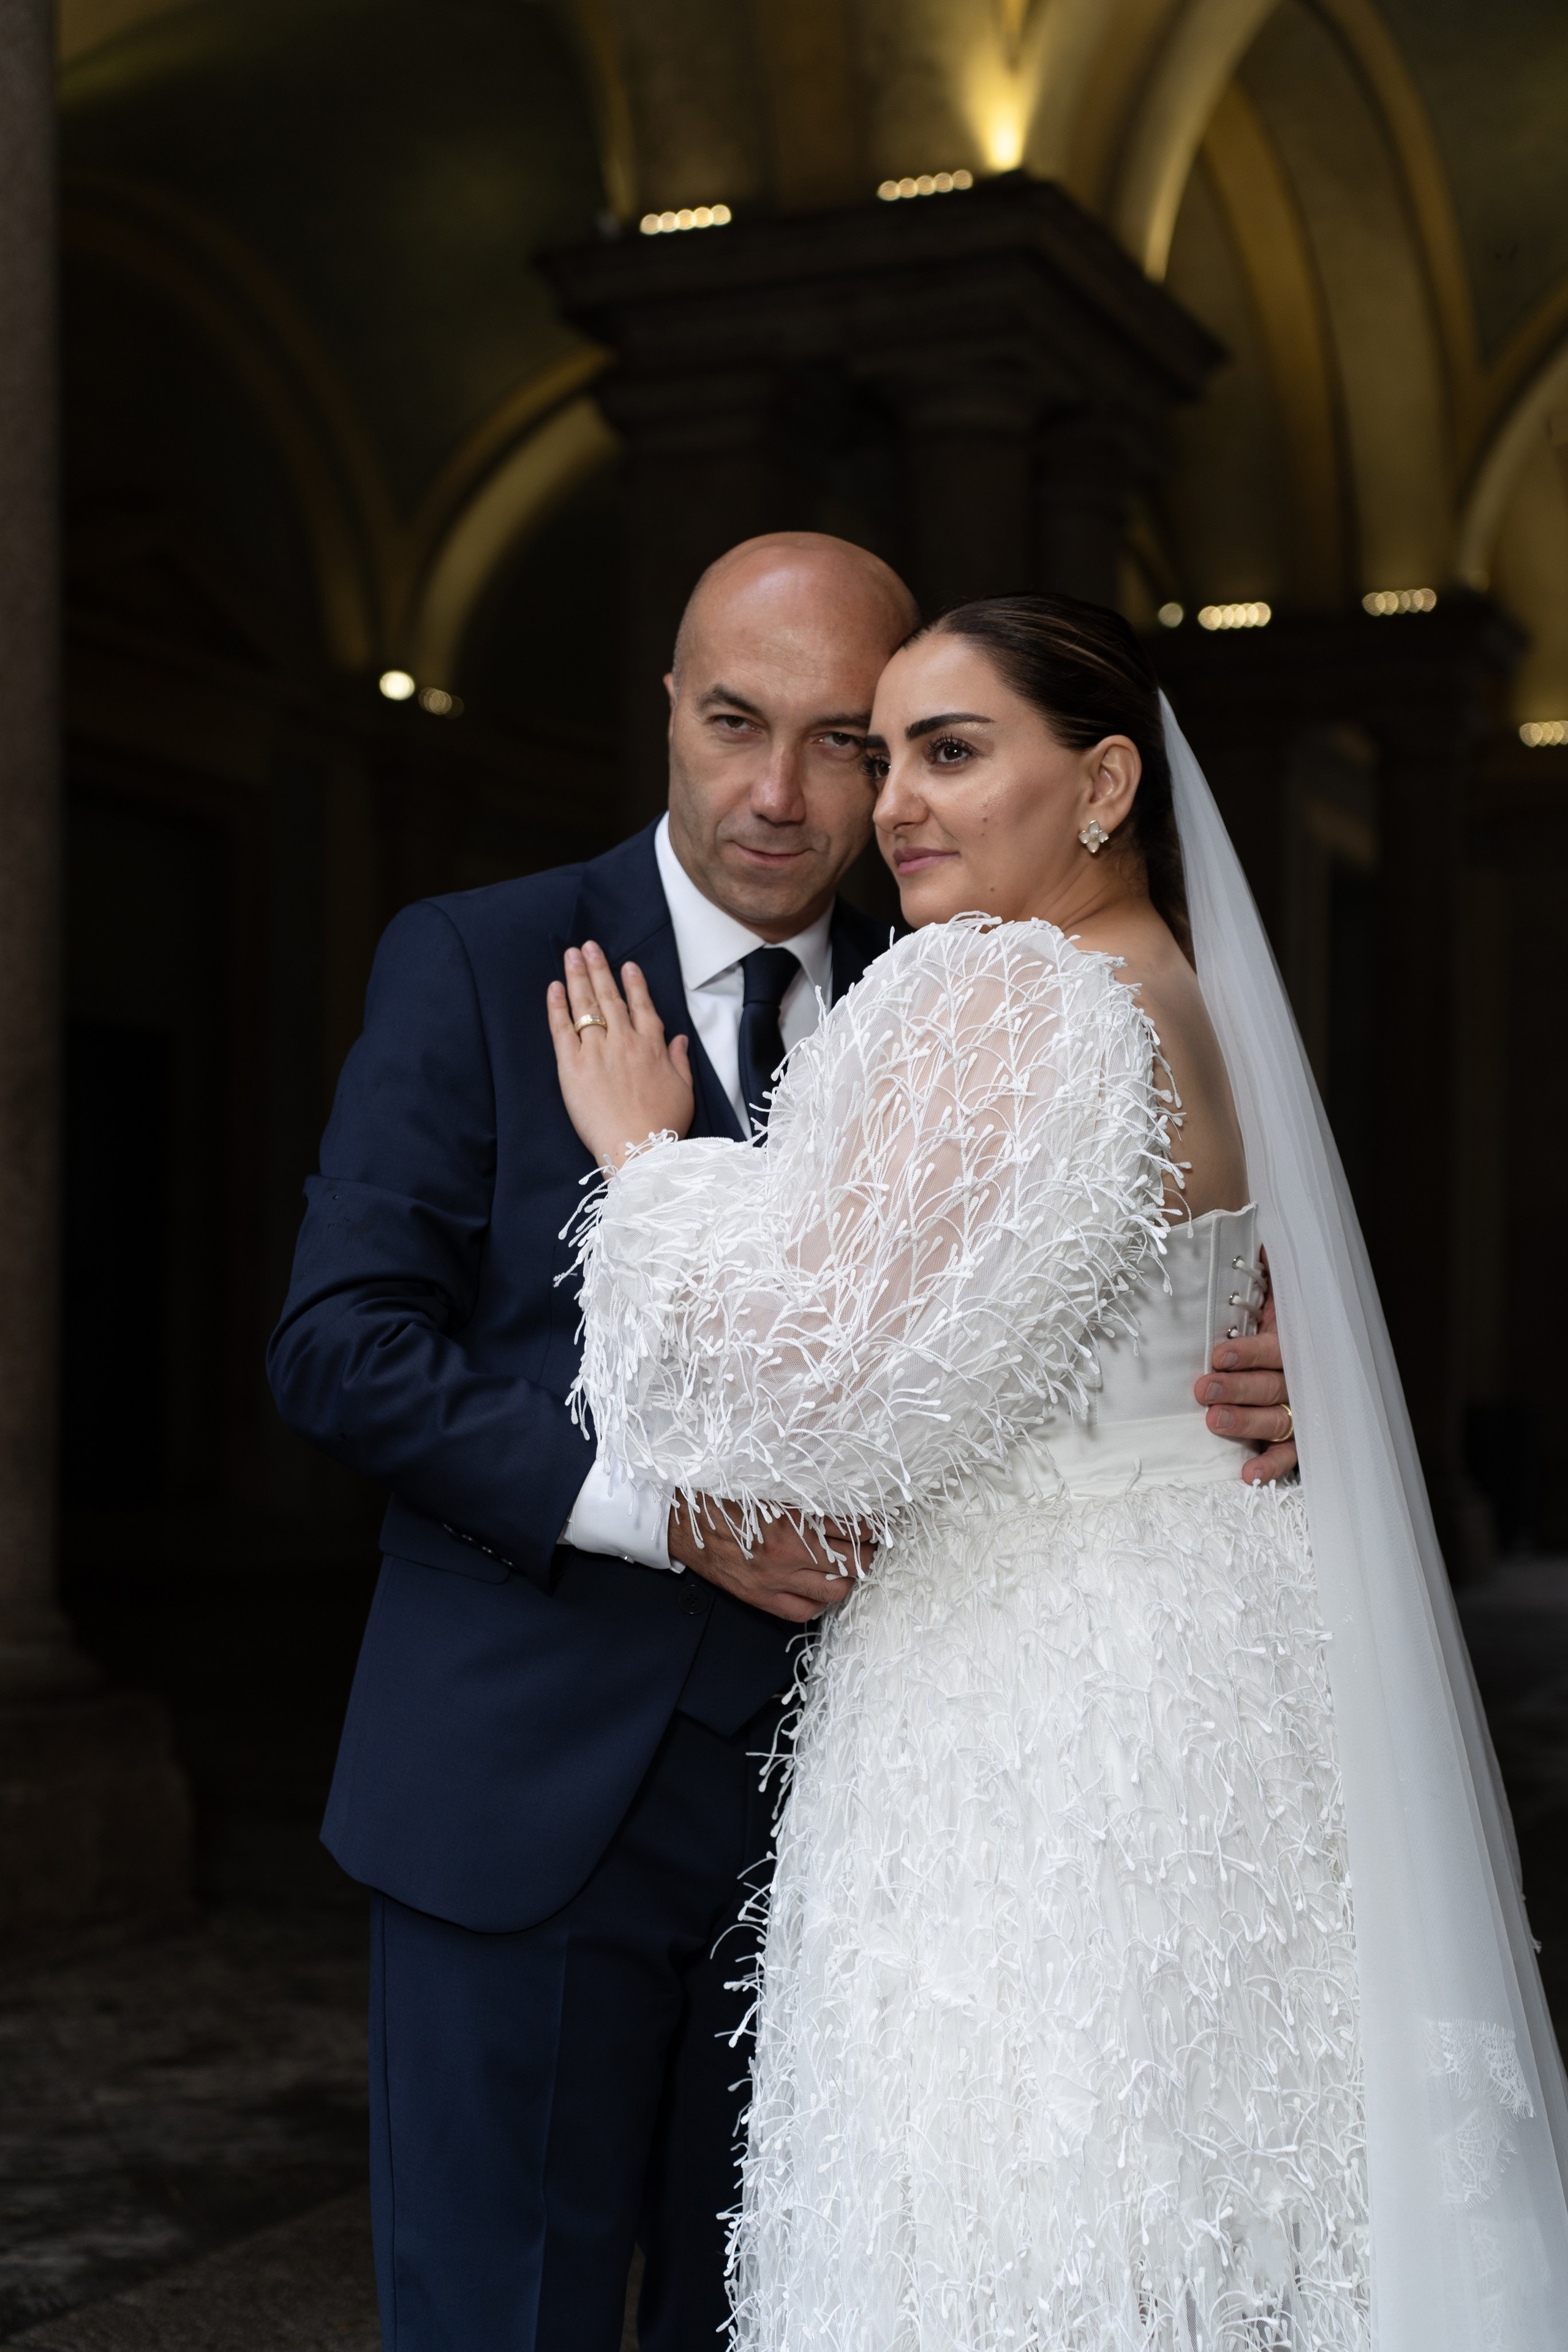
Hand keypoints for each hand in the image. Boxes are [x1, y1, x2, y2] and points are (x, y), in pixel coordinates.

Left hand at [547, 941, 693, 1169]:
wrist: (639, 1148)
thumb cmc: (664, 1125)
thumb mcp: (685, 1090)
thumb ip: (680, 1060)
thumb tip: (680, 1039)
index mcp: (652, 1046)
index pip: (642, 1006)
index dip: (634, 984)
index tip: (627, 966)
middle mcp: (624, 1041)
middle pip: (609, 997)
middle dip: (600, 969)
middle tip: (590, 947)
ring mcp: (596, 1051)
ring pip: (586, 1006)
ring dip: (578, 977)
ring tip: (572, 955)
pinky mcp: (572, 1066)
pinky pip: (562, 1029)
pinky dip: (557, 1006)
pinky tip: (554, 988)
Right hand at [668, 1493, 871, 1624]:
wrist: (682, 1519)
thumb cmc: (725, 1495)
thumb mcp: (771, 1484)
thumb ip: (808, 1493)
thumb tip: (846, 1498)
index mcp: (794, 1516)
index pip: (856, 1527)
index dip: (872, 1525)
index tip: (875, 1521)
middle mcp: (788, 1551)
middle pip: (854, 1562)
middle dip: (868, 1552)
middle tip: (868, 1544)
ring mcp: (775, 1580)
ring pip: (836, 1590)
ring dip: (848, 1578)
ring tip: (847, 1564)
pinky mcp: (760, 1598)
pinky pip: (805, 1611)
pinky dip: (820, 1600)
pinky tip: (820, 1586)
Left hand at [1194, 1261, 1296, 1483]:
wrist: (1308, 1341)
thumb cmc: (1266, 1315)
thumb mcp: (1270, 1287)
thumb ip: (1266, 1267)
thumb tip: (1259, 1236)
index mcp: (1291, 1337)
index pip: (1275, 1347)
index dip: (1248, 1352)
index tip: (1217, 1353)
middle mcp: (1300, 1373)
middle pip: (1273, 1384)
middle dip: (1238, 1388)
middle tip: (1204, 1390)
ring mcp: (1300, 1407)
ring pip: (1279, 1418)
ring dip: (1247, 1422)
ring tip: (1214, 1422)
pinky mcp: (1295, 1436)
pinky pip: (1290, 1456)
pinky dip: (1271, 1467)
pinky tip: (1248, 1475)